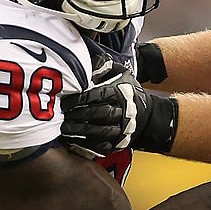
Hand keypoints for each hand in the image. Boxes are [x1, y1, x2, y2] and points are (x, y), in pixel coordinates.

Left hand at [60, 58, 176, 155]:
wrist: (148, 116)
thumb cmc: (129, 92)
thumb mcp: (122, 74)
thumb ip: (105, 67)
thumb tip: (90, 62)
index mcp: (121, 93)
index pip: (98, 96)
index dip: (80, 99)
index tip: (66, 101)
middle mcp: (123, 112)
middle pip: (98, 114)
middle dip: (78, 115)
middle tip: (62, 115)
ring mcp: (122, 129)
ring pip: (100, 132)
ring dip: (81, 132)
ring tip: (65, 130)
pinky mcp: (119, 143)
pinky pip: (103, 146)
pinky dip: (88, 146)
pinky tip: (75, 142)